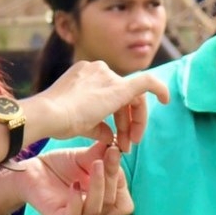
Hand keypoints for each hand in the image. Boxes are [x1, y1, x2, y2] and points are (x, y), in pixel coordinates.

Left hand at [16, 132, 131, 214]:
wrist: (31, 171)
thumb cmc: (60, 166)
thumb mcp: (85, 158)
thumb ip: (102, 154)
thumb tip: (119, 145)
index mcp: (103, 201)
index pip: (124, 203)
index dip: (121, 181)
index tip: (114, 153)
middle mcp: (94, 212)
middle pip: (113, 203)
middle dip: (110, 179)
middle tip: (103, 159)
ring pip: (97, 209)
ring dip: (98, 186)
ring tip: (95, 165)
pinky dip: (77, 200)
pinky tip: (75, 184)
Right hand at [26, 60, 170, 146]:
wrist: (49, 115)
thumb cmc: (57, 121)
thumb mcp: (80, 124)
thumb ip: (98, 127)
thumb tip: (109, 135)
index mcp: (85, 75)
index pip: (111, 94)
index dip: (120, 115)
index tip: (120, 133)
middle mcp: (98, 70)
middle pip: (124, 97)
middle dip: (128, 122)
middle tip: (127, 144)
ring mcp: (108, 76)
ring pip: (133, 98)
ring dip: (134, 122)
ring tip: (129, 144)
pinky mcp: (119, 86)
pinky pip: (147, 82)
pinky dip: (159, 89)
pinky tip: (167, 99)